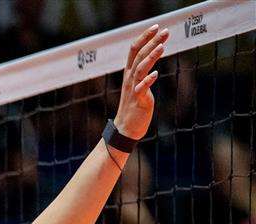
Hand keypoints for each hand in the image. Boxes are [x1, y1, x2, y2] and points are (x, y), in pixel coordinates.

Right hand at [115, 25, 168, 140]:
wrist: (126, 129)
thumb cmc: (134, 106)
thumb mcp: (137, 85)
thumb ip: (143, 71)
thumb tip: (153, 56)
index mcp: (129, 73)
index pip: (134, 50)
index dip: (144, 37)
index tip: (156, 27)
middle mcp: (129, 79)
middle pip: (138, 56)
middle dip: (151, 42)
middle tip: (164, 31)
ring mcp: (133, 89)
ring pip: (139, 69)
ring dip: (150, 58)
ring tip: (162, 47)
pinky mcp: (138, 101)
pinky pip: (141, 89)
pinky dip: (147, 81)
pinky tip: (155, 74)